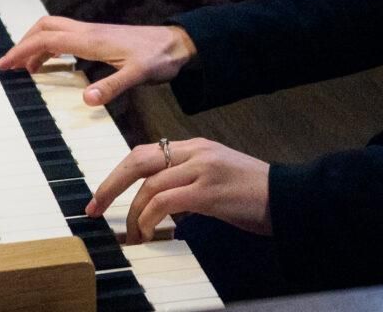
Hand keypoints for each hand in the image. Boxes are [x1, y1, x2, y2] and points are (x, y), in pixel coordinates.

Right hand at [0, 17, 195, 105]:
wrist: (177, 43)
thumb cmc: (159, 57)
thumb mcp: (138, 75)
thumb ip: (112, 86)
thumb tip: (86, 99)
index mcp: (91, 39)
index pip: (47, 39)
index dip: (23, 50)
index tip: (5, 64)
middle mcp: (89, 32)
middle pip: (46, 27)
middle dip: (24, 43)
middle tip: (11, 65)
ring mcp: (94, 33)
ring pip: (55, 30)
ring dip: (37, 44)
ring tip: (27, 68)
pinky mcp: (101, 38)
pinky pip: (67, 37)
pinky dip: (52, 47)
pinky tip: (54, 63)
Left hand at [86, 137, 271, 243]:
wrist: (289, 197)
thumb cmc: (255, 194)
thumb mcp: (218, 177)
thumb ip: (190, 179)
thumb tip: (161, 200)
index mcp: (197, 147)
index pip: (146, 151)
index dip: (119, 173)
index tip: (103, 194)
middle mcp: (197, 152)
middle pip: (138, 159)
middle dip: (110, 185)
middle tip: (93, 208)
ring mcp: (203, 169)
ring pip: (149, 184)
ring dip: (133, 213)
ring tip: (132, 234)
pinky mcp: (209, 191)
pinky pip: (165, 201)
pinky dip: (149, 217)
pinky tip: (149, 232)